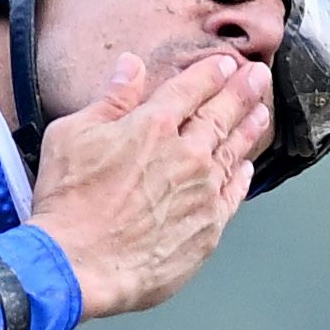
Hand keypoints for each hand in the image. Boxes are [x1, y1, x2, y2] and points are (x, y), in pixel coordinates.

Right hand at [22, 48, 267, 320]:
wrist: (77, 265)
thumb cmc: (67, 203)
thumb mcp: (71, 135)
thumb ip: (109, 99)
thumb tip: (130, 66)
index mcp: (153, 124)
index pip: (193, 87)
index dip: (213, 72)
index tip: (227, 63)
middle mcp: (186, 154)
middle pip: (222, 114)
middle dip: (243, 91)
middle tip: (259, 77)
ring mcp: (202, 191)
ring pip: (234, 151)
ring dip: (249, 129)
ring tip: (262, 113)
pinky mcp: (208, 227)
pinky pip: (233, 195)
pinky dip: (242, 177)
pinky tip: (246, 168)